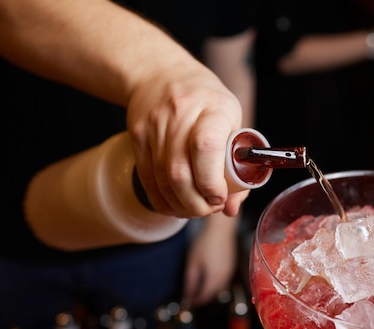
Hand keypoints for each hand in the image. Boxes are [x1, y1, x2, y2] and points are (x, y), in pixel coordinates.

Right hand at [127, 60, 243, 218]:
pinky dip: (162, 200)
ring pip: (162, 180)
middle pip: (180, 172)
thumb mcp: (231, 120)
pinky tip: (175, 206)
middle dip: (196, 203)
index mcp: (212, 108)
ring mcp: (154, 126)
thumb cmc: (206, 100)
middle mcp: (180, 115)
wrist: (160, 73)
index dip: (212, 182)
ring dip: (180, 205)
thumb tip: (232, 208)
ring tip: (195, 209)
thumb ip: (237, 165)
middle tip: (210, 209)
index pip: (206, 147)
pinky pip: (147, 178)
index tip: (220, 198)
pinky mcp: (137, 137)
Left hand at [182, 212, 238, 306]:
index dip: (196, 301)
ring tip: (200, 290)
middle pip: (213, 293)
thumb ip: (190, 280)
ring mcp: (229, 271)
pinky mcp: (231, 266)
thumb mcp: (193, 262)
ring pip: (220, 288)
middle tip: (193, 298)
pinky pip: (224, 280)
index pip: (205, 296)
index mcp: (214, 278)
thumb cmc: (205, 243)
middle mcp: (224, 277)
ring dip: (210, 291)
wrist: (220, 230)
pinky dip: (216, 284)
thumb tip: (187, 295)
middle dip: (203, 297)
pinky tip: (210, 279)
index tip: (189, 303)